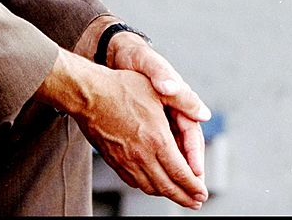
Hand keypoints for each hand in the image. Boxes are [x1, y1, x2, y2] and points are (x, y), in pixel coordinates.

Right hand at [35, 49, 208, 208]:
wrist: (86, 94)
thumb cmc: (120, 87)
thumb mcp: (158, 88)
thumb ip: (185, 100)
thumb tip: (204, 114)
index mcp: (157, 140)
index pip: (182, 174)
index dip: (194, 187)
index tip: (202, 194)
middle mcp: (142, 155)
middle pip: (167, 187)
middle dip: (184, 198)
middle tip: (195, 203)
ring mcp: (125, 160)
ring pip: (150, 187)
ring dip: (166, 194)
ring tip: (176, 195)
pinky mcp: (113, 160)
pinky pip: (133, 181)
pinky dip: (146, 187)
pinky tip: (151, 183)